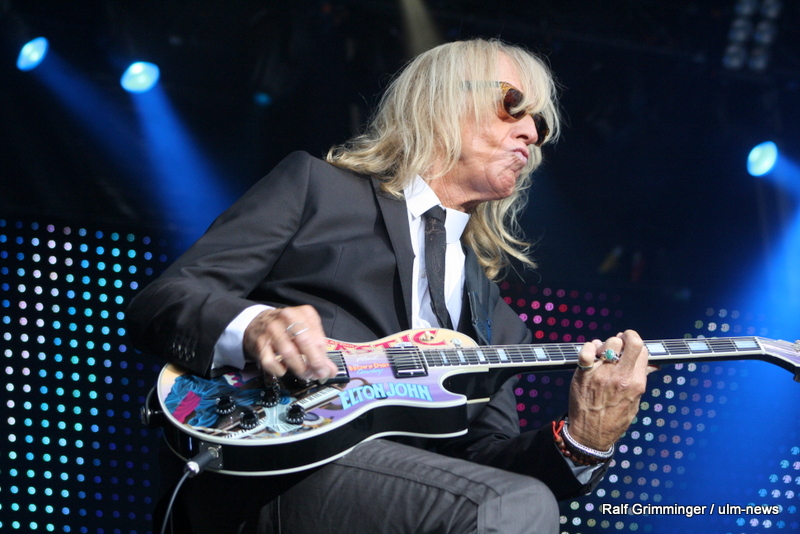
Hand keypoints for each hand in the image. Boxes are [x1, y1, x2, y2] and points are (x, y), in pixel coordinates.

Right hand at [243, 305, 337, 381]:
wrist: (258, 322)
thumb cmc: (287, 328)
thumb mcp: (306, 332)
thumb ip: (319, 351)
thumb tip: (331, 371)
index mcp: (304, 313)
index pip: (318, 337)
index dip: (323, 357)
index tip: (326, 369)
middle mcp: (287, 317)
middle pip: (304, 342)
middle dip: (314, 362)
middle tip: (318, 374)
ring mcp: (272, 329)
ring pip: (289, 353)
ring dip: (299, 368)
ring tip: (304, 374)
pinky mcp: (260, 342)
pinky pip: (271, 361)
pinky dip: (280, 370)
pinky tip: (284, 369)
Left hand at [566, 330, 656, 450]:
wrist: (590, 434)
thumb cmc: (613, 420)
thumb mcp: (635, 402)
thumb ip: (641, 381)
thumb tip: (651, 365)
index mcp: (635, 383)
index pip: (642, 351)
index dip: (637, 346)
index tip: (631, 347)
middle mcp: (620, 376)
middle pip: (631, 341)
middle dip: (627, 336)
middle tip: (621, 340)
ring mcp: (601, 374)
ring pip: (609, 342)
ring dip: (607, 343)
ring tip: (603, 351)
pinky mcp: (584, 374)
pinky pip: (587, 350)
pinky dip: (589, 347)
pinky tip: (591, 352)